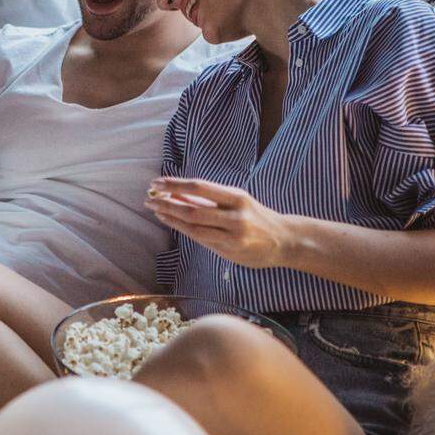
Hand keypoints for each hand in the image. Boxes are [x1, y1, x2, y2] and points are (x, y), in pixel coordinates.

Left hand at [145, 178, 292, 268]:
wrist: (285, 241)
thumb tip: (176, 192)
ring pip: (194, 227)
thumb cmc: (255, 216)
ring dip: (171, 218)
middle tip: (149, 198)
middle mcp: (236, 216)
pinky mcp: (229, 252)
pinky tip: (171, 222)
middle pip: (193, 209)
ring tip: (155, 210)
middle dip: (167, 203)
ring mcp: (233, 236)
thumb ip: (209, 198)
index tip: (157, 182)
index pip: (200, 187)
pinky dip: (183, 229)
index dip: (175, 184)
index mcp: (237, 197)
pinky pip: (200, 240)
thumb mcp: (237, 201)